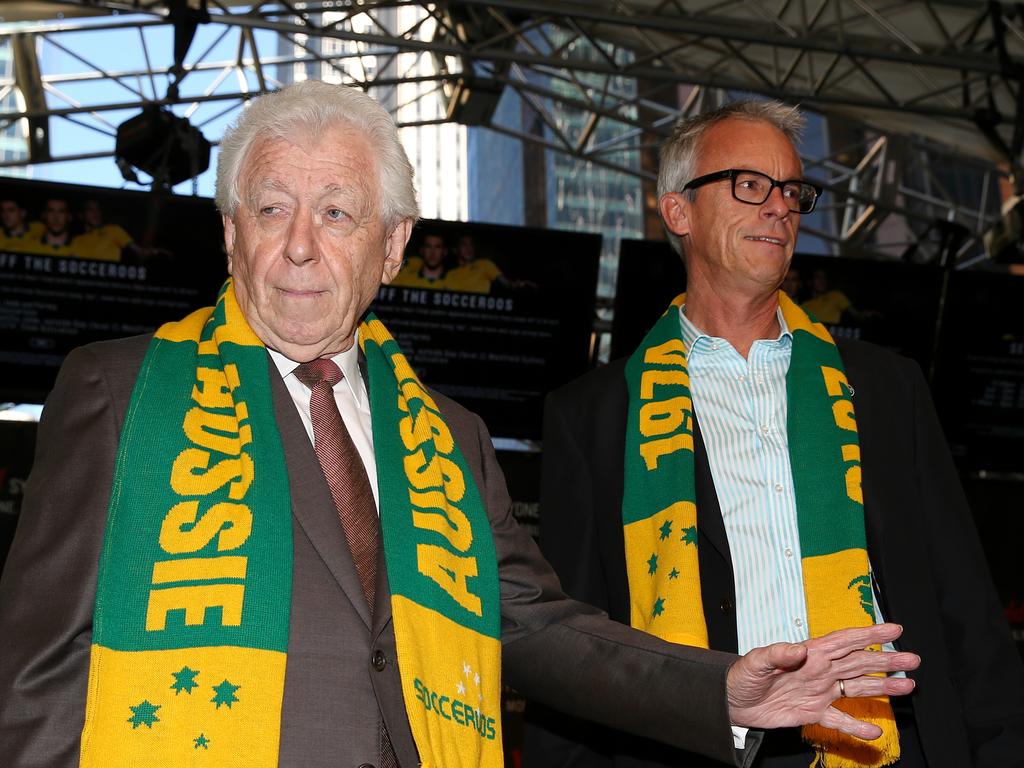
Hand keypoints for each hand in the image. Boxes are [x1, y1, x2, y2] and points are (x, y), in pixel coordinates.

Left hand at [727, 623, 918, 739]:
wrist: (732, 702)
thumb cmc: (741, 676)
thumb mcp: (755, 662)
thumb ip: (778, 653)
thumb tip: (801, 649)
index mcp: (810, 654)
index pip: (845, 641)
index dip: (870, 635)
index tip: (894, 629)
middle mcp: (820, 670)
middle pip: (860, 662)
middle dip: (887, 660)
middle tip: (913, 659)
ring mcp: (820, 691)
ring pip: (858, 688)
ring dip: (882, 687)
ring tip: (908, 687)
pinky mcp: (814, 712)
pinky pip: (840, 720)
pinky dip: (857, 726)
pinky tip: (874, 733)